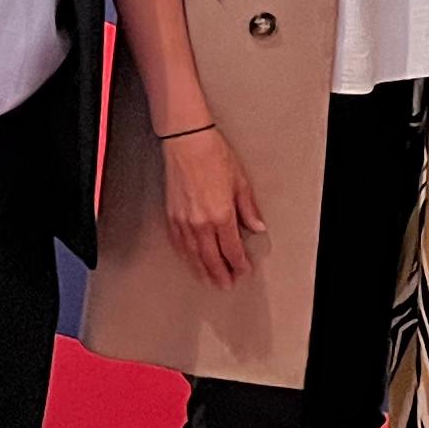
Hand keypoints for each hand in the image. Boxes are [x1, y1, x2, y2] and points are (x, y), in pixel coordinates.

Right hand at [159, 123, 264, 287]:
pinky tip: (191, 261)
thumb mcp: (240, 182)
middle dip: (221, 274)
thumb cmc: (214, 156)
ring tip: (210, 280)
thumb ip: (248, 209)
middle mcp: (201, 223)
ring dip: (203, 270)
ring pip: (194, 256)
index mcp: (221, 215)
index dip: (239, 264)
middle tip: (227, 284)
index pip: (232, 249)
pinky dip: (187, 257)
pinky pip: (179, 245)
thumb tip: (257, 227)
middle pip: (212, 258)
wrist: (187, 143)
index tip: (244, 271)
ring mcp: (184, 222)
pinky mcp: (171, 217)